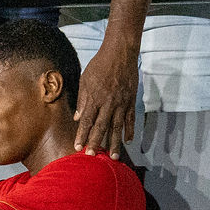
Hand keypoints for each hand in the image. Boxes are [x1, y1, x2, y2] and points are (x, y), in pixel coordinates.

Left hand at [73, 39, 138, 159]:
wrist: (120, 53)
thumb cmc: (100, 65)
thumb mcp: (85, 80)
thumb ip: (82, 99)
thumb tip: (78, 118)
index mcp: (94, 98)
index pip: (87, 121)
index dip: (82, 135)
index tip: (78, 147)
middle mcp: (108, 103)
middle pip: (101, 127)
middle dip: (96, 143)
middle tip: (93, 156)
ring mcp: (121, 103)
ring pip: (117, 127)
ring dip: (115, 143)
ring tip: (114, 157)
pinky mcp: (131, 100)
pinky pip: (130, 119)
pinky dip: (130, 130)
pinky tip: (128, 141)